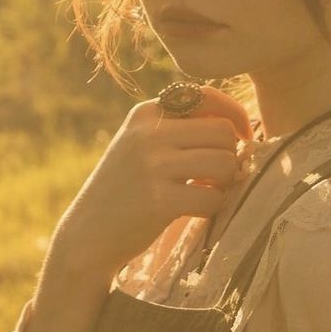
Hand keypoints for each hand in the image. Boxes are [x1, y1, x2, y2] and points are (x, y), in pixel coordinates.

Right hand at [49, 85, 252, 276]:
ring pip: (224, 162)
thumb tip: (238, 125)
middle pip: (223, 131)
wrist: (87, 235)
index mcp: (146, 112)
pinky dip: (212, 207)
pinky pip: (213, 197)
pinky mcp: (159, 201)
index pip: (208, 96)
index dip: (235, 115)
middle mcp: (148, 133)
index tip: (243, 136)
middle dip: (230, 154)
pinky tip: (195, 211)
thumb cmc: (126, 187)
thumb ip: (181, 128)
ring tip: (206, 191)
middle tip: (219, 174)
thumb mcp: (143, 144)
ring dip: (224, 182)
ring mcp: (153, 166)